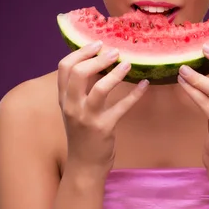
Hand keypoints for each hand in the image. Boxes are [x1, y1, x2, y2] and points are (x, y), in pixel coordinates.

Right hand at [57, 41, 148, 174]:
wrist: (84, 164)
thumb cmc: (82, 133)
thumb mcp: (74, 109)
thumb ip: (80, 88)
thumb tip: (98, 62)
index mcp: (63, 98)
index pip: (64, 67)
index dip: (81, 52)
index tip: (97, 44)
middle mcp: (71, 105)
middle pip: (78, 73)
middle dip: (97, 58)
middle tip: (114, 52)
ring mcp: (86, 117)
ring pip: (99, 88)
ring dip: (115, 73)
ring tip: (128, 64)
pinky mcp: (104, 127)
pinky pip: (122, 106)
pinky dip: (135, 94)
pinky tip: (144, 85)